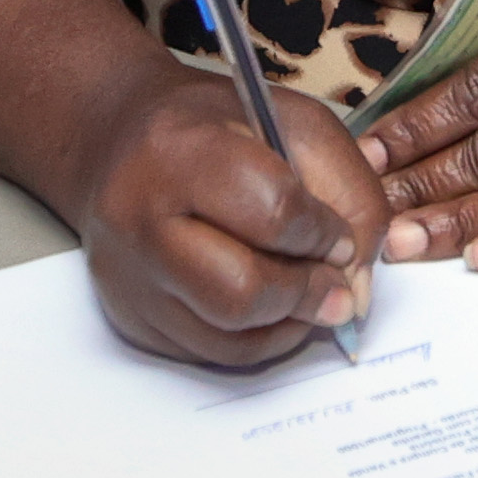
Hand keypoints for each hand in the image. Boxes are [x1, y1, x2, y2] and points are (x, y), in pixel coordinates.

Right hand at [69, 67, 385, 368]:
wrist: (118, 141)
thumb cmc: (213, 127)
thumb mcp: (294, 123)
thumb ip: (347, 191)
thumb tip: (359, 285)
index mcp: (178, 150)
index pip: (273, 214)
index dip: (326, 235)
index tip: (341, 238)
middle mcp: (136, 218)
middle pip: (242, 292)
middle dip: (308, 294)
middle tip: (336, 287)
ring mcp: (126, 276)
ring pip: (229, 338)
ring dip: (288, 324)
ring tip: (306, 293)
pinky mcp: (129, 317)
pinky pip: (210, 354)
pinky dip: (257, 339)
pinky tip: (271, 307)